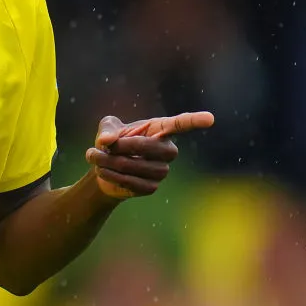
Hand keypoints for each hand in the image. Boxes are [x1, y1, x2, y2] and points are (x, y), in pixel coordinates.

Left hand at [85, 111, 214, 200]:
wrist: (103, 166)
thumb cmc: (111, 141)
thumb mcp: (107, 128)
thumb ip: (107, 129)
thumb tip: (107, 140)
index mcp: (159, 129)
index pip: (179, 124)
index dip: (194, 121)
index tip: (210, 119)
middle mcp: (166, 150)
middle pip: (149, 147)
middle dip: (121, 147)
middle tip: (101, 145)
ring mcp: (162, 170)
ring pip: (134, 166)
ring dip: (108, 162)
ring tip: (94, 156)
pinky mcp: (152, 187)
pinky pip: (130, 182)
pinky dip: (110, 175)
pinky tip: (102, 171)